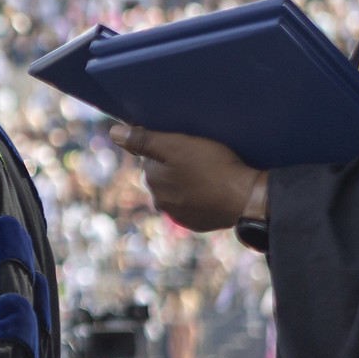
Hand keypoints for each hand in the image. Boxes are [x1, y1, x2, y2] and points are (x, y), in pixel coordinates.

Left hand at [109, 125, 263, 232]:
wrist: (245, 199)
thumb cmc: (213, 167)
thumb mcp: (177, 145)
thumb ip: (144, 140)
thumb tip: (113, 134)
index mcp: (153, 181)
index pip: (152, 157)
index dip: (170, 147)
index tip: (190, 144)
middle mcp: (160, 202)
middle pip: (164, 175)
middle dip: (177, 166)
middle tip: (202, 157)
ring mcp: (179, 216)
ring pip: (178, 190)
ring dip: (188, 182)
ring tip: (210, 172)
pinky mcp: (197, 223)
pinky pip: (193, 205)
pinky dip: (201, 196)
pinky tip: (215, 189)